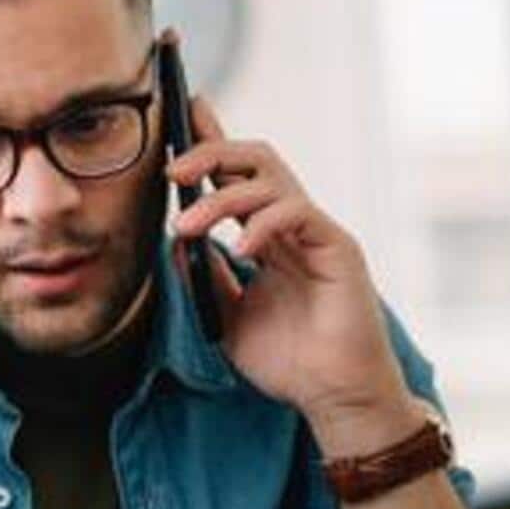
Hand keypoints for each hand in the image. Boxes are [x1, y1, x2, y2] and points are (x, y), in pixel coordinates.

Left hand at [166, 90, 418, 451]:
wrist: (333, 397)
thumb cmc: (289, 361)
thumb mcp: (226, 316)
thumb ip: (203, 276)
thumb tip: (173, 240)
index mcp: (267, 236)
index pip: (236, 176)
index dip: (211, 139)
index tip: (181, 111)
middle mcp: (292, 225)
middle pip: (254, 160)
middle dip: (210, 152)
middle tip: (171, 172)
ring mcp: (316, 233)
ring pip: (270, 181)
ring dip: (220, 198)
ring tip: (188, 226)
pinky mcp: (338, 248)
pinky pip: (298, 213)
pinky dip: (263, 224)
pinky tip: (241, 251)